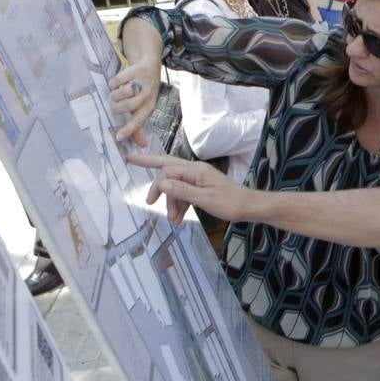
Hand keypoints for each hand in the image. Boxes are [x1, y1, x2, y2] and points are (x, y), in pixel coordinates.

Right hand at [109, 59, 161, 144]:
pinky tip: (119, 81)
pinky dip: (114, 82)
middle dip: (117, 105)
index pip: (138, 121)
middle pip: (126, 106)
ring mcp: (143, 82)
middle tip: (117, 101)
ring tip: (119, 90)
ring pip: (121, 93)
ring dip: (115, 93)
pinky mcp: (136, 70)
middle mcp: (148, 95)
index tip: (118, 137)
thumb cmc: (144, 90)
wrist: (150, 65)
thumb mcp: (143, 107)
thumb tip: (141, 144)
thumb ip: (140, 126)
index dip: (128, 130)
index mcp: (149, 106)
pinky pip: (117, 80)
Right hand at [129, 153, 246, 224]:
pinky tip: (178, 217)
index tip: (151, 202)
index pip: (168, 171)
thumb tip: (160, 182)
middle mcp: (196, 170)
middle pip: (168, 165)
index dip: (157, 186)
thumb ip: (182, 190)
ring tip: (173, 220)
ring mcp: (199, 178)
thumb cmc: (230, 203)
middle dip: (149, 163)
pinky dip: (180, 204)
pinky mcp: (202, 186)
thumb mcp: (204, 199)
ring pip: (176, 184)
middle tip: (130, 160)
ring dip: (171, 202)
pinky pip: (184, 192)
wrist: (249, 207)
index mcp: (196, 170)